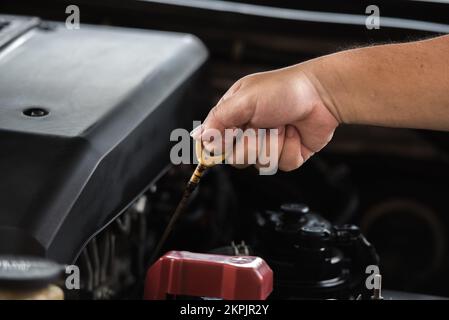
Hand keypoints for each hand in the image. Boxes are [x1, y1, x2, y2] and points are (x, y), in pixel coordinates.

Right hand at [192, 65, 339, 171]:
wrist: (321, 95)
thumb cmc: (284, 89)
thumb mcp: (244, 99)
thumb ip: (219, 119)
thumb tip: (200, 137)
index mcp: (235, 115)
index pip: (214, 140)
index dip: (217, 146)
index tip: (221, 145)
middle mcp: (249, 131)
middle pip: (235, 157)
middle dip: (250, 142)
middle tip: (261, 124)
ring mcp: (268, 145)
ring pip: (258, 164)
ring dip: (271, 144)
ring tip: (281, 125)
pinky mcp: (286, 155)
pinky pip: (279, 166)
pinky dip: (288, 150)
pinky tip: (294, 134)